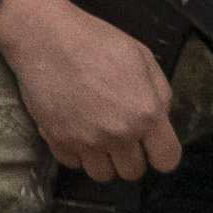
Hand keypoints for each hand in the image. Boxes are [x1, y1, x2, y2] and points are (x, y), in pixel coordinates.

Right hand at [0, 0, 179, 183]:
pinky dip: (76, 153)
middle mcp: (119, 134)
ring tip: (96, 136)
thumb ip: (159, 93)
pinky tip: (75, 131)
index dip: (161, 152)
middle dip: (130, 156)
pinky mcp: (58, 142)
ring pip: (103, 175)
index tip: (151, 144)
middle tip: (120, 134)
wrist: (45, 36)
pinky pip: (74, 164)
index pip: (167, 160)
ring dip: (103, 159)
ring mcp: (86, 141)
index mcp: (146, 113)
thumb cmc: (97, 40)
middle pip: (133, 172)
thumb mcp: (142, 57)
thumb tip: (159, 120)